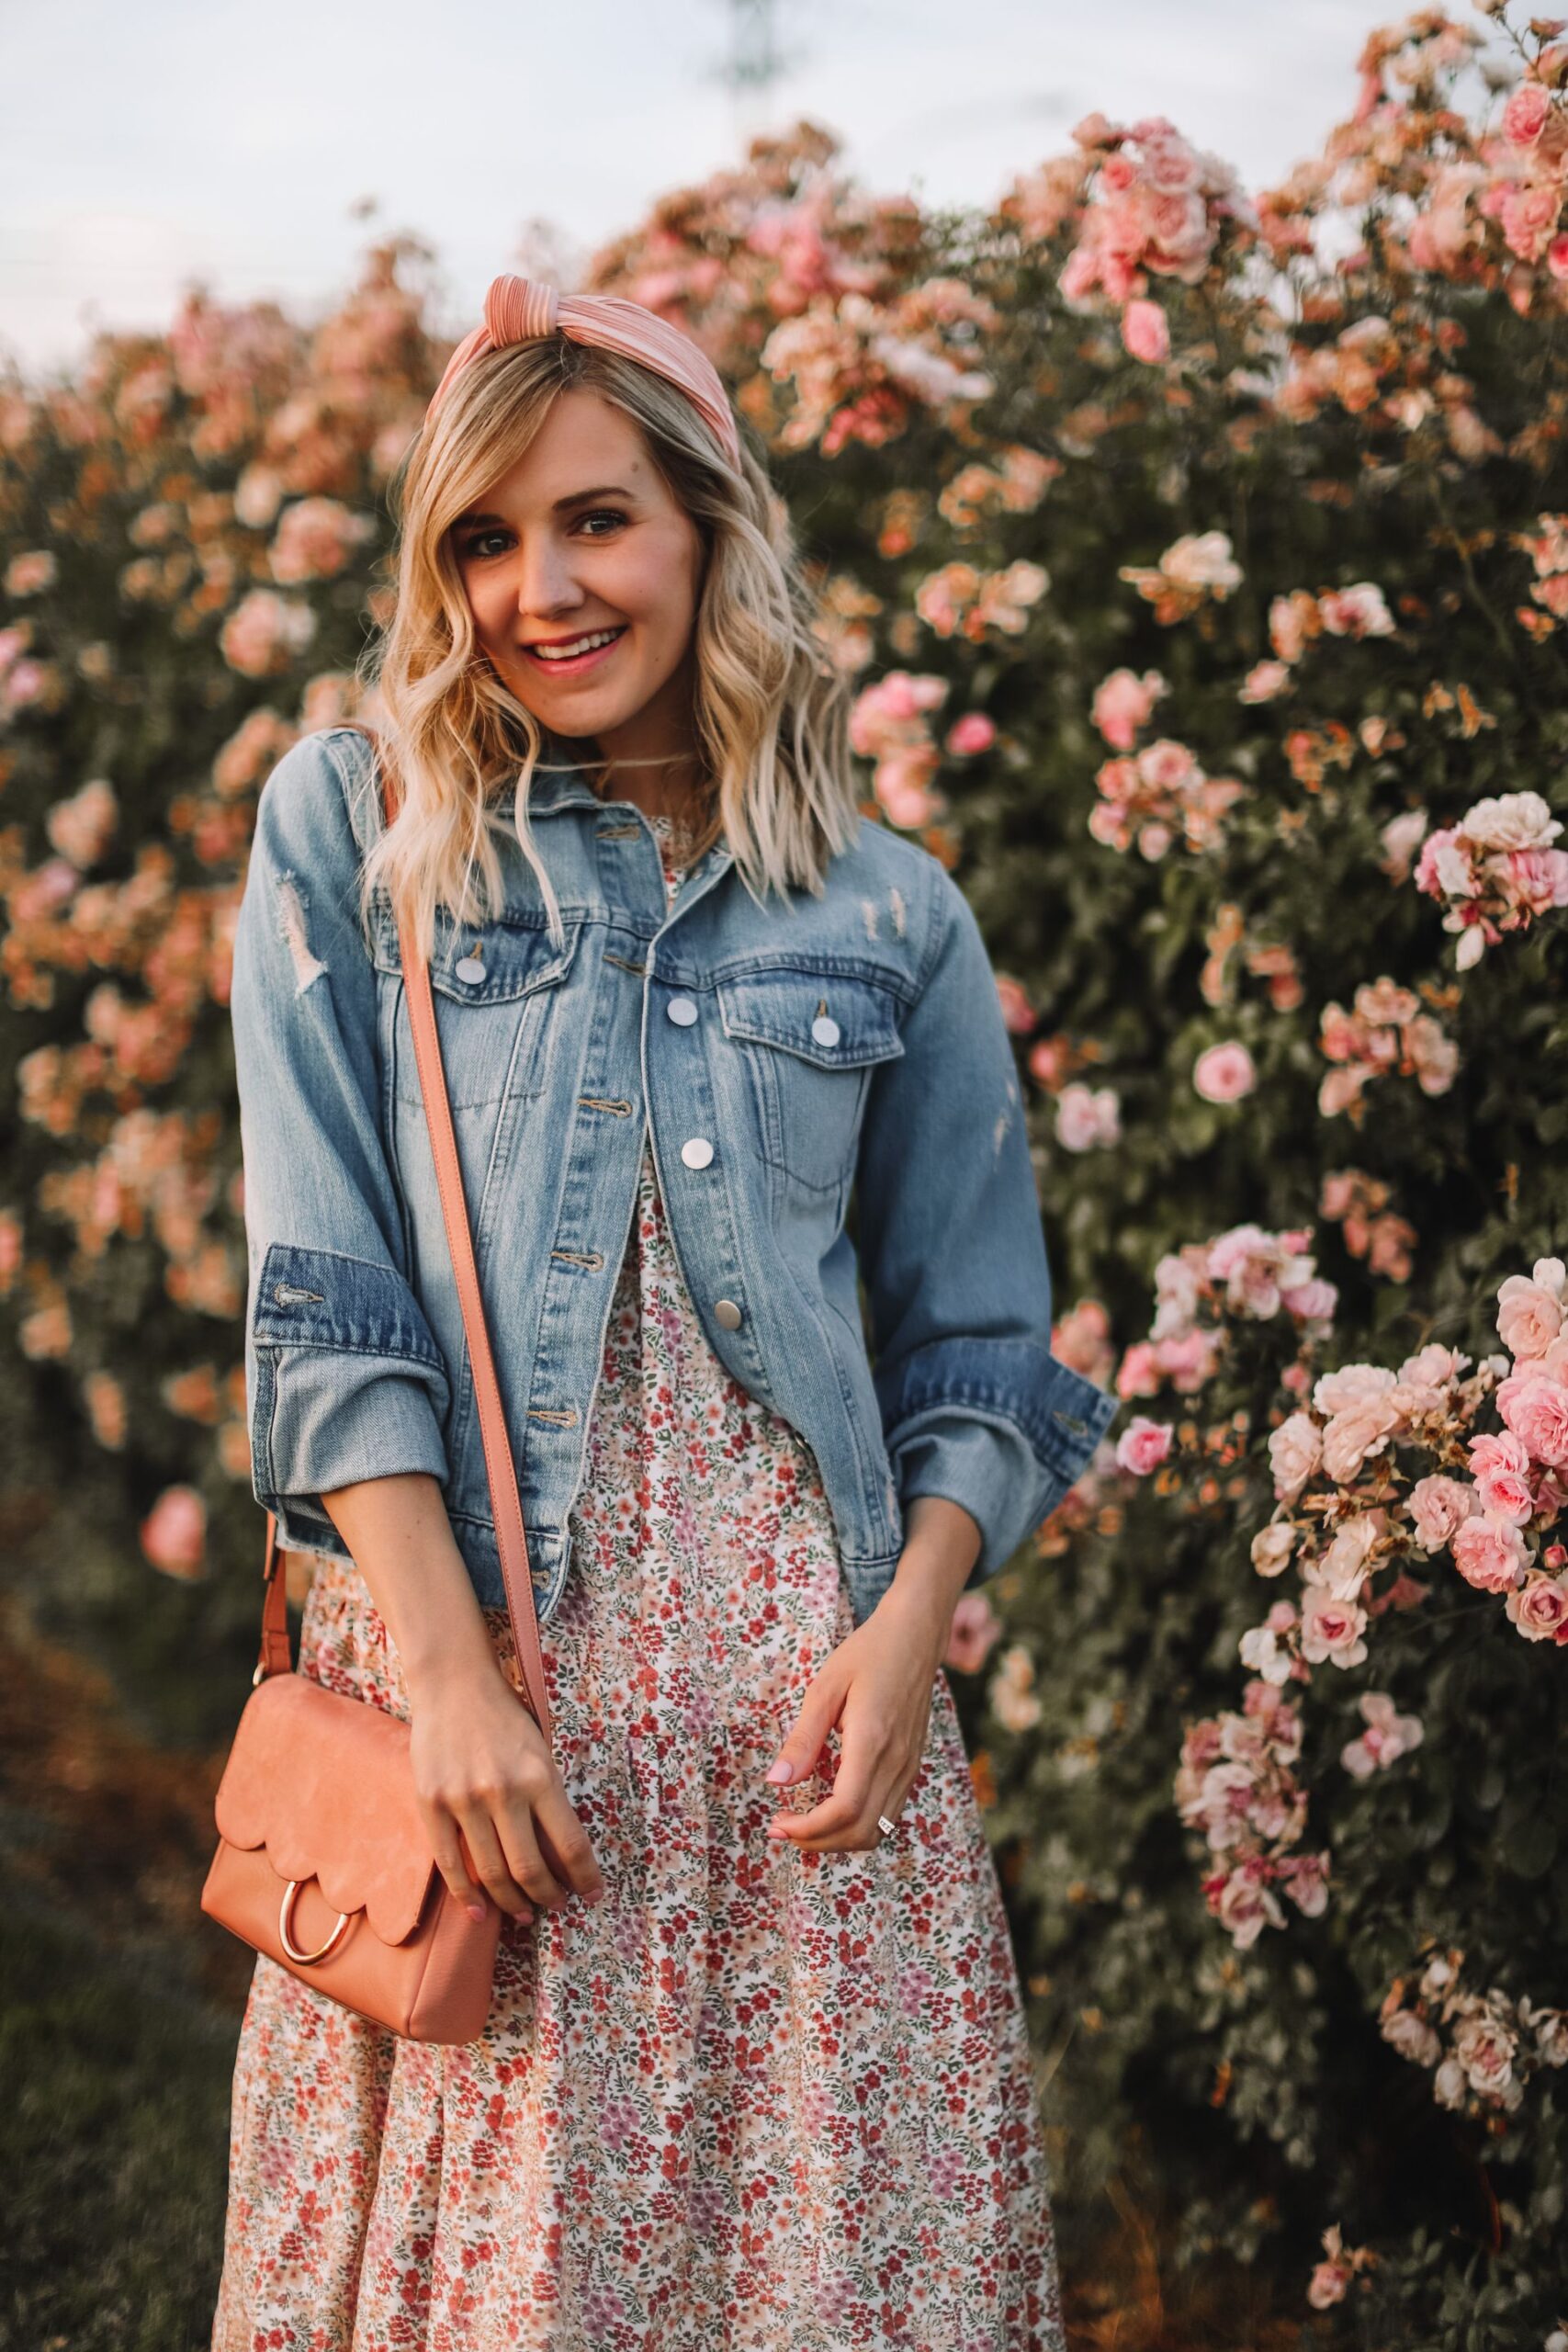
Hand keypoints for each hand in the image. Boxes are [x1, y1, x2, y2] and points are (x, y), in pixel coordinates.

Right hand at [408, 1658, 605, 1920]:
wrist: (453, 1683)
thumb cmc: (505, 1717)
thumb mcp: (540, 1751)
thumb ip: (548, 1799)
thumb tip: (562, 1857)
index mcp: (540, 1776)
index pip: (570, 1844)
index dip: (585, 1877)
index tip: (593, 1895)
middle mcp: (503, 1791)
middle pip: (530, 1869)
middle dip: (548, 1897)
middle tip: (556, 1906)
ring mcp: (464, 1800)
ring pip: (492, 1873)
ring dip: (512, 1903)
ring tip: (524, 1913)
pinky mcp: (432, 1804)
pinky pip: (450, 1863)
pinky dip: (467, 1895)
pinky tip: (480, 1912)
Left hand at [763, 1587, 948, 1853]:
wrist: (915, 1637)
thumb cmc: (866, 1654)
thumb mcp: (825, 1688)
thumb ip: (803, 1739)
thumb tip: (776, 1782)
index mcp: (872, 1741)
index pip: (844, 1810)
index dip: (809, 1829)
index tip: (778, 1823)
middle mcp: (896, 1762)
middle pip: (861, 1832)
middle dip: (817, 1842)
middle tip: (782, 1828)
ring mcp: (909, 1768)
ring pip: (878, 1831)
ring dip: (838, 1841)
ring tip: (803, 1826)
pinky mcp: (912, 1767)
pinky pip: (888, 1815)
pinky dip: (858, 1827)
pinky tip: (832, 1811)